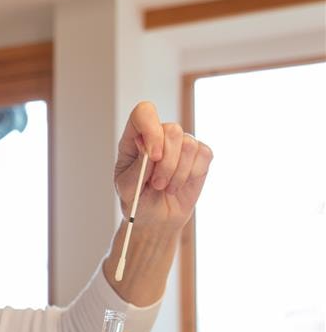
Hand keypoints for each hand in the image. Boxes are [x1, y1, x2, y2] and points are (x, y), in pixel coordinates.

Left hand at [115, 101, 213, 230]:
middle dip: (167, 163)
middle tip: (157, 184)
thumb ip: (135, 167)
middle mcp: (158, 136)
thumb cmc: (136, 201)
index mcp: (134, 139)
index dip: (151, 129)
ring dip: (178, 172)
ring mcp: (180, 144)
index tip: (154, 156)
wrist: (155, 218)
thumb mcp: (127, 189)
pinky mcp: (199, 156)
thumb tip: (145, 144)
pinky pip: (204, 155)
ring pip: (189, 144)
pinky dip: (191, 175)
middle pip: (171, 129)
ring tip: (165, 188)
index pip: (144, 113)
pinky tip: (178, 185)